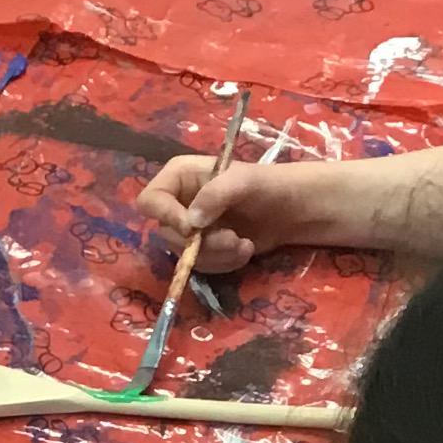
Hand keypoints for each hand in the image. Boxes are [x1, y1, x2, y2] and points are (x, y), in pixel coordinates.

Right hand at [137, 153, 323, 274]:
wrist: (292, 209)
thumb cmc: (268, 185)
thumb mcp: (243, 182)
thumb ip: (215, 195)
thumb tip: (191, 222)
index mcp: (179, 176)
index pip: (150, 200)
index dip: (166, 216)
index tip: (192, 228)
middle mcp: (178, 202)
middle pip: (168, 233)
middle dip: (201, 243)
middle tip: (231, 238)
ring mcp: (190, 228)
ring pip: (185, 255)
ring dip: (217, 256)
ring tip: (244, 245)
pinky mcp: (205, 249)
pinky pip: (201, 266)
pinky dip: (224, 264)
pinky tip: (245, 251)